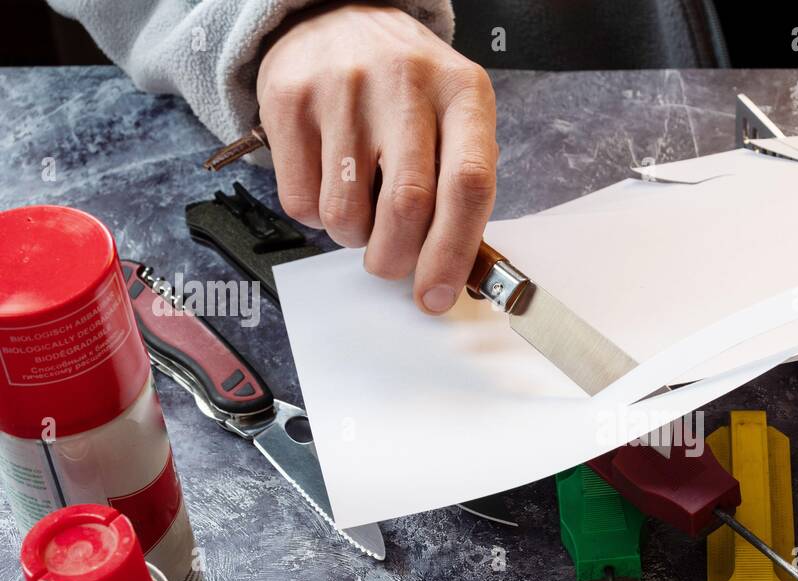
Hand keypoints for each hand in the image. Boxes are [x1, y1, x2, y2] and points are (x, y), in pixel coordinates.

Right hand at [256, 2, 497, 313]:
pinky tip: (331, 186)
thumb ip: (460, 187)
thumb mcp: (453, 118)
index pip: (468, 185)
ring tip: (362, 214)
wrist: (338, 17)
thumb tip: (451, 274)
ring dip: (355, 239)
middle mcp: (405, 83)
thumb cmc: (406, 90)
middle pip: (407, 206)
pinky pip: (301, 201)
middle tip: (392, 265)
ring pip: (347, 213)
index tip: (436, 295)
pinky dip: (318, 220)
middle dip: (397, 258)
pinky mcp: (289, 100)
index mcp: (462, 93)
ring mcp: (343, 89)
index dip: (452, 253)